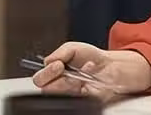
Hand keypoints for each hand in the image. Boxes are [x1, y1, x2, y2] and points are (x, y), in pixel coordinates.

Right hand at [32, 42, 150, 101]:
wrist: (111, 65)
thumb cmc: (91, 57)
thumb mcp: (73, 48)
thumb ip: (59, 53)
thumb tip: (47, 61)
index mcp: (53, 73)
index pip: (39, 79)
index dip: (47, 73)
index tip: (58, 64)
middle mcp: (59, 85)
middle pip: (47, 90)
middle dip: (58, 78)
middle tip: (67, 69)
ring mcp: (70, 95)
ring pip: (62, 94)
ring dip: (73, 80)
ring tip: (86, 69)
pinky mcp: (81, 101)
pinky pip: (77, 99)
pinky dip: (85, 87)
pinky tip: (90, 78)